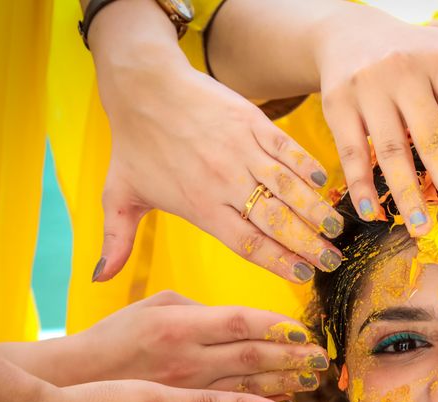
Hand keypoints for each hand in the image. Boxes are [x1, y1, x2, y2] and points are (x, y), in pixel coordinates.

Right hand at [71, 291, 328, 396]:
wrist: (74, 382)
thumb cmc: (116, 339)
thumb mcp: (153, 308)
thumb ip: (201, 310)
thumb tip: (244, 320)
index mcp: (181, 325)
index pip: (241, 321)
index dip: (278, 325)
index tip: (304, 329)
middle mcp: (188, 359)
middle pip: (254, 356)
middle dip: (293, 357)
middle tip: (321, 358)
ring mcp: (188, 392)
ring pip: (248, 387)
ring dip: (286, 383)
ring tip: (314, 380)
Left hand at [90, 9, 342, 283]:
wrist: (143, 84)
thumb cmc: (133, 143)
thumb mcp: (118, 195)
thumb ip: (117, 241)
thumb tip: (100, 280)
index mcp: (198, 205)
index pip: (246, 242)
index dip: (278, 261)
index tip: (303, 276)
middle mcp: (223, 181)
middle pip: (274, 220)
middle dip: (307, 244)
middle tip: (332, 261)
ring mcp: (241, 150)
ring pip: (287, 187)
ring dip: (315, 209)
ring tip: (338, 229)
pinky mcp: (252, 123)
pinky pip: (287, 149)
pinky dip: (308, 166)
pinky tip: (326, 184)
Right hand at [315, 9, 437, 234]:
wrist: (348, 33)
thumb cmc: (416, 52)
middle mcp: (404, 72)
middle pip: (433, 140)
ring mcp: (367, 89)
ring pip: (391, 150)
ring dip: (407, 195)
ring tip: (423, 229)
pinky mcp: (336, 104)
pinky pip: (351, 152)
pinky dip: (361, 185)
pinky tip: (373, 213)